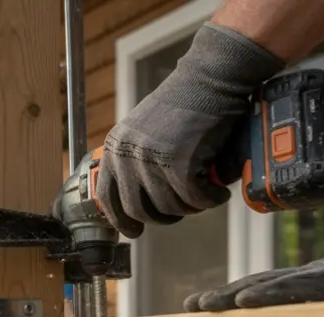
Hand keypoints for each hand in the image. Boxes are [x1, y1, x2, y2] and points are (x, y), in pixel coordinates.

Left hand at [95, 23, 283, 238]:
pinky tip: (217, 194)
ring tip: (203, 197)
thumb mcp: (143, 131)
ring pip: (169, 208)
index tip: (133, 231)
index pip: (106, 198)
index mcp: (115, 148)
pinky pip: (193, 199)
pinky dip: (209, 200)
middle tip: (179, 213)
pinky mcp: (178, 164)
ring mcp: (151, 161)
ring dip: (189, 209)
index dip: (120, 220)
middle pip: (138, 210)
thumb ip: (135, 160)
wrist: (208, 77)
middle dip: (162, 218)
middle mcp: (127, 156)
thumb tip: (139, 200)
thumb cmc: (182, 103)